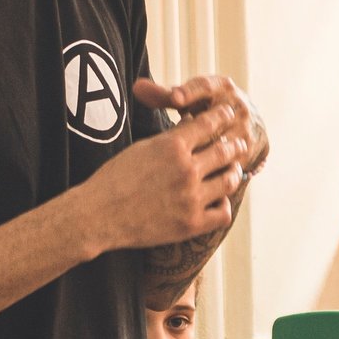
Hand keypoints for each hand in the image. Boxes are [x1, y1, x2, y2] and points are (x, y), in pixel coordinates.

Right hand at [77, 98, 243, 252]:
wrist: (99, 215)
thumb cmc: (114, 178)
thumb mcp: (142, 148)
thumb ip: (170, 139)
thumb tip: (191, 126)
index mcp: (172, 146)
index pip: (208, 124)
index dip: (222, 116)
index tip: (228, 114)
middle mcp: (187, 170)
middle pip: (225, 150)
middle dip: (234, 144)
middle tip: (239, 143)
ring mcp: (192, 198)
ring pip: (230, 180)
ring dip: (233, 172)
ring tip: (233, 170)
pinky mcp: (192, 224)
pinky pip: (223, 212)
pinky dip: (223, 204)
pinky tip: (218, 200)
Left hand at [135, 75, 267, 174]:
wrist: (241, 122)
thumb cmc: (204, 106)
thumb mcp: (189, 98)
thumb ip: (163, 95)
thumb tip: (136, 87)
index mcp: (222, 87)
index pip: (205, 87)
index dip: (189, 92)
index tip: (174, 98)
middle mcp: (239, 107)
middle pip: (219, 116)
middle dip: (200, 125)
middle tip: (179, 136)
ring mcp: (246, 131)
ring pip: (226, 143)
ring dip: (207, 152)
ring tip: (185, 162)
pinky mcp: (248, 154)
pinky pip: (232, 165)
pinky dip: (215, 173)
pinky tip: (196, 182)